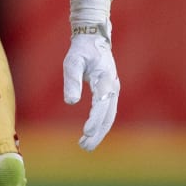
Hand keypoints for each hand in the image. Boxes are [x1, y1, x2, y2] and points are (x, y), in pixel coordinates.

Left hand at [61, 0, 119, 149]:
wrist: (93, 38)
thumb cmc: (81, 50)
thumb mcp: (72, 62)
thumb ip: (71, 81)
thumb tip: (71, 102)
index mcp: (105, 78)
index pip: (101, 104)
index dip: (94, 119)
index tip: (85, 132)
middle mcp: (113, 86)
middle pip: (108, 115)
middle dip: (98, 132)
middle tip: (84, 147)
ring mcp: (114, 90)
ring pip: (109, 115)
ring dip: (100, 131)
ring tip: (85, 145)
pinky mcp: (110, 92)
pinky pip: (108, 112)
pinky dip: (101, 124)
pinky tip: (92, 133)